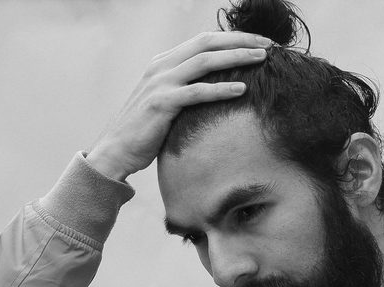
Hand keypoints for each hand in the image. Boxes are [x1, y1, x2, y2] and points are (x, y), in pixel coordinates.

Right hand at [87, 31, 271, 179]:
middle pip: (207, 43)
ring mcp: (160, 83)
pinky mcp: (161, 104)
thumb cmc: (144, 132)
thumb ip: (185, 90)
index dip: (233, 39)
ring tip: (262, 60)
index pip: (203, 41)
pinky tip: (241, 90)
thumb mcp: (165, 103)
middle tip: (268, 45)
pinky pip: (196, 92)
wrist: (114, 151)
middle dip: (240, 41)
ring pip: (204, 61)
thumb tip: (215, 91)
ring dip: (236, 58)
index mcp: (163, 63)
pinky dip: (220, 89)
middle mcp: (161, 66)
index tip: (259, 44)